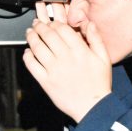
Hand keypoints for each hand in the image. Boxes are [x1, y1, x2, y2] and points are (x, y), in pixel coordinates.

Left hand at [24, 4, 111, 122]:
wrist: (93, 107)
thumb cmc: (99, 84)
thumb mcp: (104, 58)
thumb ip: (96, 38)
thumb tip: (89, 23)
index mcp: (80, 50)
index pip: (61, 29)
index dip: (53, 23)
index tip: (51, 22)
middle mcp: (65, 58)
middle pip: (47, 35)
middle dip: (39, 26)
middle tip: (36, 24)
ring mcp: (54, 70)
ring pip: (37, 48)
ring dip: (31, 38)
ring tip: (29, 33)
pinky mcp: (46, 82)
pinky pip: (32, 66)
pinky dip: (27, 57)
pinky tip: (27, 53)